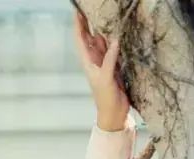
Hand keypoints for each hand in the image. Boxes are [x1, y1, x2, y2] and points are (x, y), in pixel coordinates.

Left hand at [73, 10, 129, 131]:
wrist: (114, 112)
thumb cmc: (105, 98)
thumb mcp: (106, 79)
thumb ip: (110, 60)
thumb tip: (115, 40)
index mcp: (88, 62)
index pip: (81, 40)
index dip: (78, 26)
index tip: (77, 12)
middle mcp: (95, 60)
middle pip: (90, 37)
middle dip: (89, 23)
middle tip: (91, 8)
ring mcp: (105, 62)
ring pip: (102, 41)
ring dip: (102, 28)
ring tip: (103, 13)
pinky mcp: (115, 65)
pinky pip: (113, 48)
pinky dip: (114, 39)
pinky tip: (116, 30)